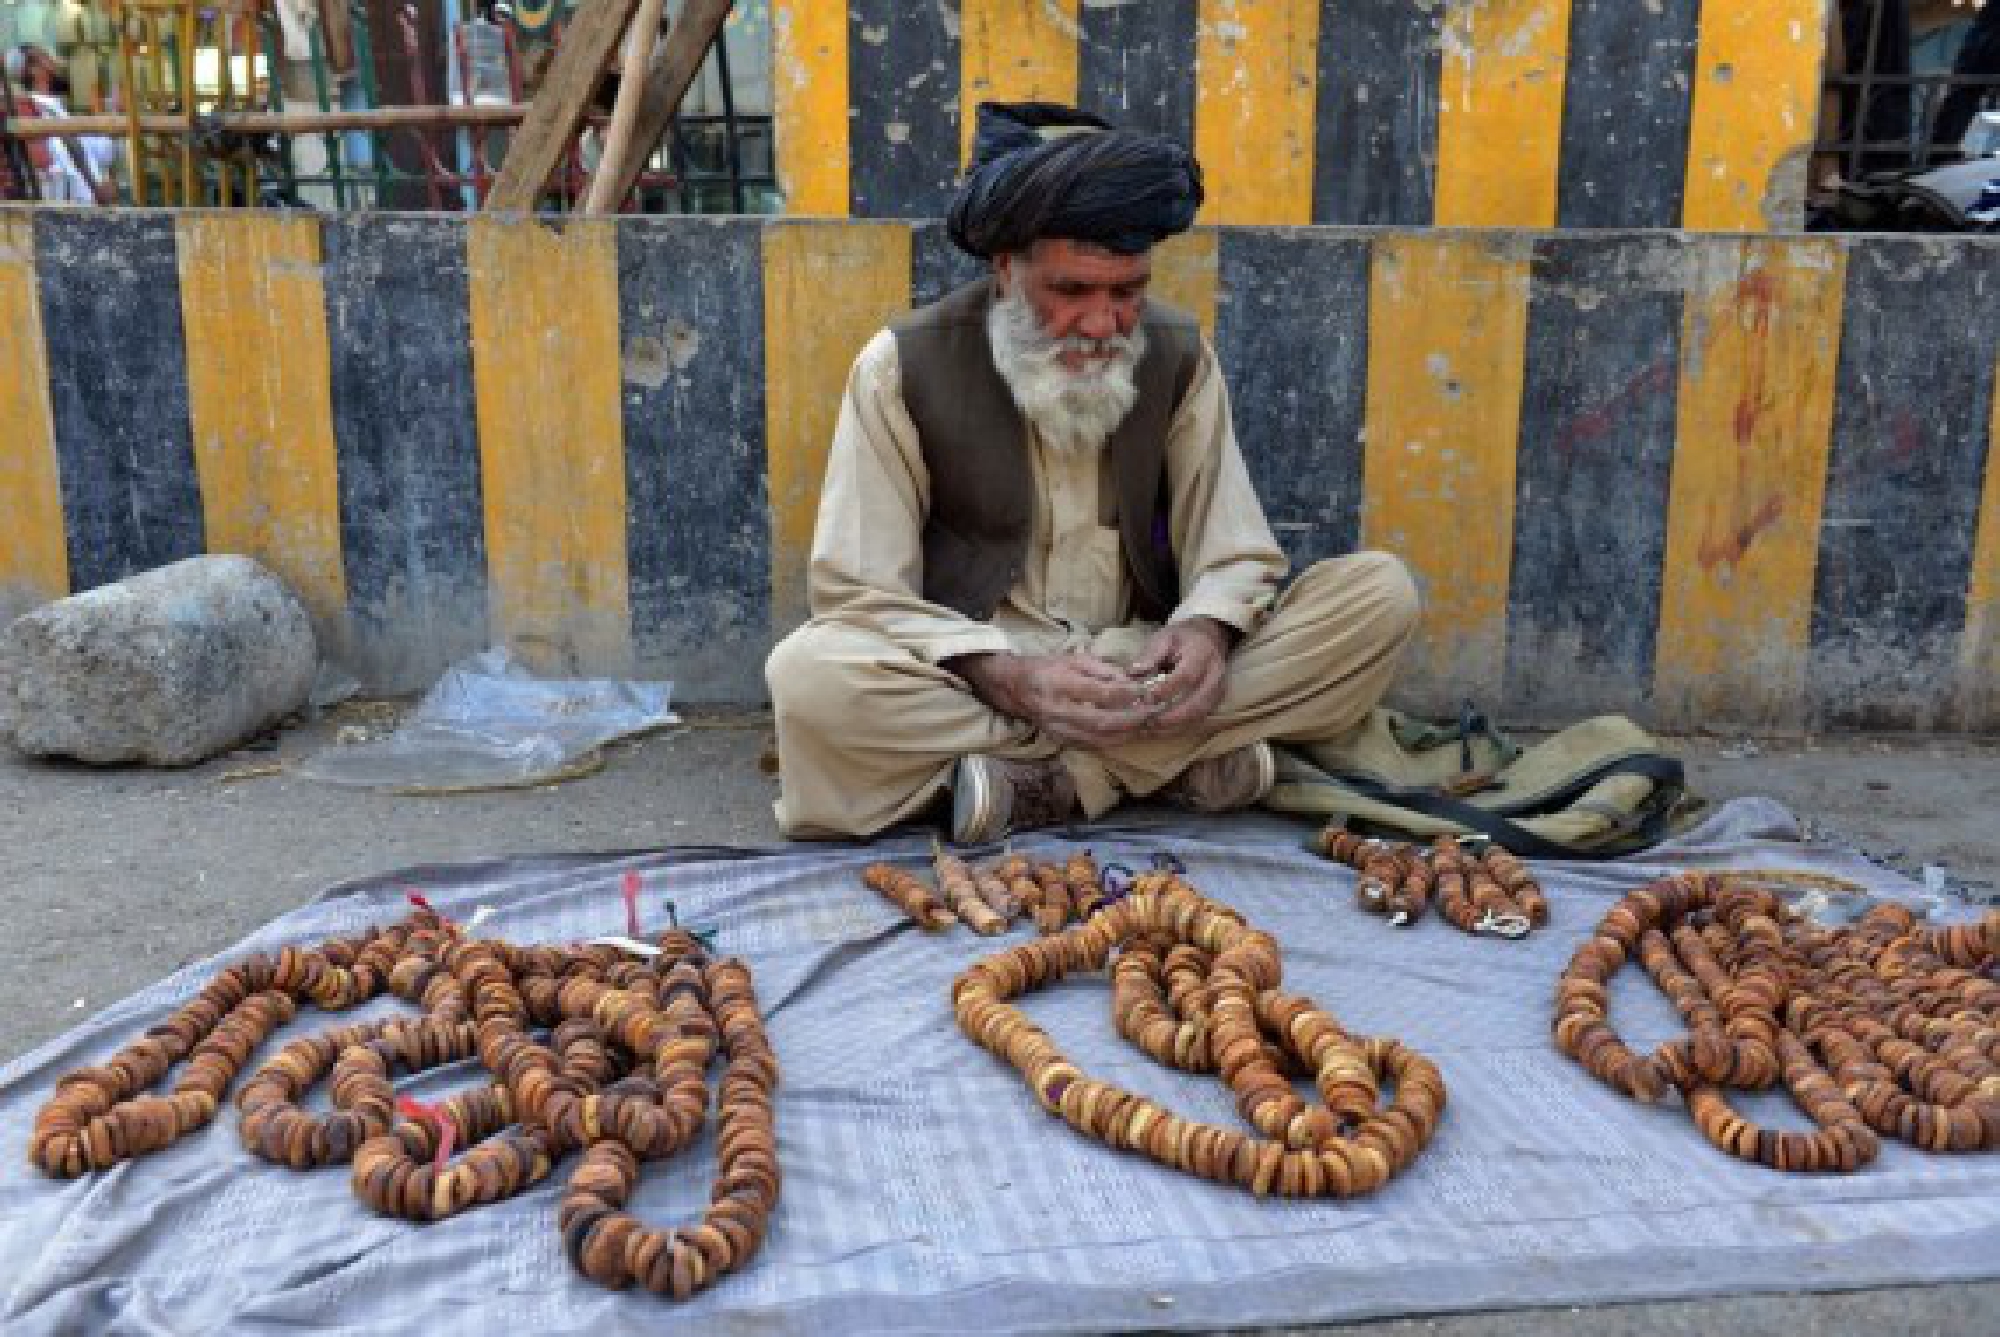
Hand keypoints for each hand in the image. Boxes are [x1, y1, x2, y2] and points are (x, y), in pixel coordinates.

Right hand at [950, 651, 1149, 749]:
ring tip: (1146, 726)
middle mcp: (1058, 710)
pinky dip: (1113, 742)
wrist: (1014, 688)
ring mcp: (1058, 729)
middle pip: (1101, 721)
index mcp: (1060, 684)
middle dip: (1131, 720)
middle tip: (1153, 713)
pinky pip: (1091, 746)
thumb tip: (1130, 680)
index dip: (1125, 694)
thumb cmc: (1047, 668)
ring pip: (1098, 738)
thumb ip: (1102, 669)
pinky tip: (1128, 735)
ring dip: (1126, 734)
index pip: (1099, 693)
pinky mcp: (1060, 740)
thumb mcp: (1073, 659)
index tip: (1144, 690)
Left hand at [1127, 618, 1232, 733]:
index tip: (1145, 699)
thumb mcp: (1164, 638)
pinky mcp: (1215, 702)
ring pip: (1199, 715)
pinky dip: (1179, 728)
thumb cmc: (1183, 638)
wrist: (1209, 637)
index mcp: (1202, 654)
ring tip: (1150, 730)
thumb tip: (1131, 674)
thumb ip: (1149, 655)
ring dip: (1174, 726)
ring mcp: (1218, 691)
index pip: (1186, 676)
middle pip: (1197, 703)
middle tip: (1147, 722)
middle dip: (1171, 717)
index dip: (1166, 690)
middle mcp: (1215, 675)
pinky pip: (1199, 720)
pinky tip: (1160, 730)